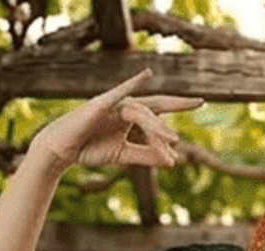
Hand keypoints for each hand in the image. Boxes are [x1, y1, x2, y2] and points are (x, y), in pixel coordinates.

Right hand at [27, 69, 200, 171]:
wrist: (63, 150)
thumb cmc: (89, 148)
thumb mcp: (123, 155)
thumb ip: (147, 155)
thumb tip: (172, 159)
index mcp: (131, 115)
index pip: (159, 110)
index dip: (179, 107)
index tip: (200, 104)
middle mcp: (125, 105)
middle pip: (157, 103)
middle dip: (178, 102)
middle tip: (201, 101)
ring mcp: (114, 102)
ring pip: (142, 113)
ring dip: (157, 128)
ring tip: (172, 140)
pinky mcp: (102, 103)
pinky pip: (120, 92)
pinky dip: (132, 83)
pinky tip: (146, 75)